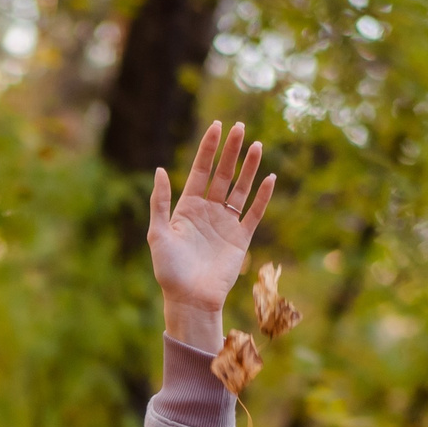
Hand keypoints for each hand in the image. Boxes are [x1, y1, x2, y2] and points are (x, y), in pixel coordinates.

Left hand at [147, 121, 276, 348]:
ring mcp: (225, 223)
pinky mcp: (241, 238)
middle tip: (239, 127)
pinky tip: (269, 177)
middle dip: (230, 151)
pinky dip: (262, 196)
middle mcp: (208, 211)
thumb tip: (159, 170)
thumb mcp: (158, 235)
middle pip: (222, 174)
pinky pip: (254, 212)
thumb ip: (160, 202)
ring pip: (240, 188)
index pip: (200, 171)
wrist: (189, 300)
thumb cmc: (169, 271)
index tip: (217, 126)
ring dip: (248, 168)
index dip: (208, 149)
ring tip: (256, 145)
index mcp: (187, 208)